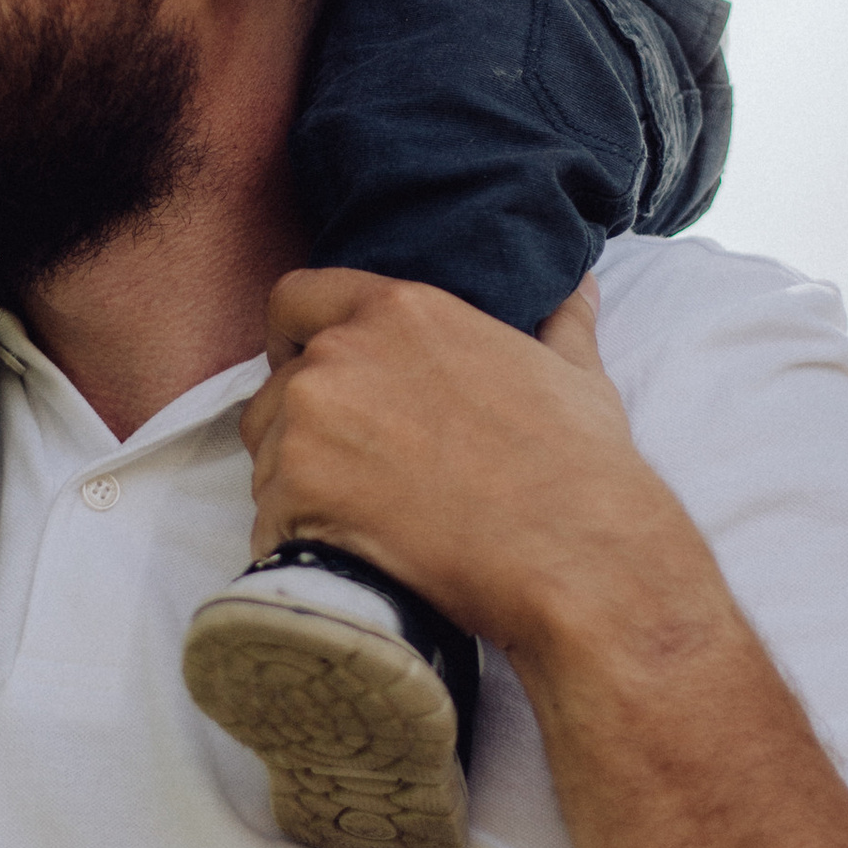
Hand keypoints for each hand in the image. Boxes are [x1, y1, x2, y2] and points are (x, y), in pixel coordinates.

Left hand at [241, 267, 737, 667]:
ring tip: (360, 529)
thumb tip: (579, 285)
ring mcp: (311, 421)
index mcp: (402, 310)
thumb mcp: (576, 375)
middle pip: (276, 389)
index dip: (292, 341)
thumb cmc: (580, 469)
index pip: (295, 299)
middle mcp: (342, 353)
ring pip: (267, 458)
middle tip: (351, 479)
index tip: (305, 375)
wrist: (577, 557)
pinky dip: (294, 546)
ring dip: (297, 492)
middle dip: (301, 431)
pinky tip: (345, 563)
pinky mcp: (297, 492)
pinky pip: (267, 522)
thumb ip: (562, 322)